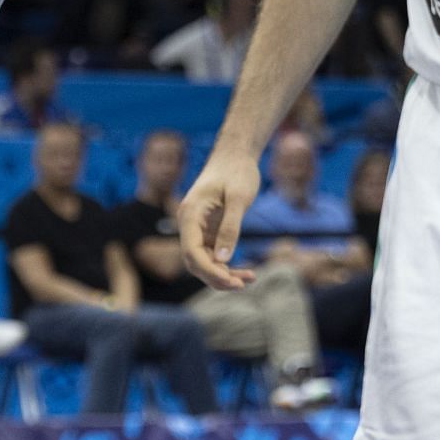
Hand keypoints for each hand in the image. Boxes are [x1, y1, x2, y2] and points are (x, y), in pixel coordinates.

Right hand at [178, 153, 260, 290]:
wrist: (236, 155)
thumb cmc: (237, 171)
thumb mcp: (238, 198)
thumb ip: (230, 227)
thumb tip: (224, 259)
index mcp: (190, 214)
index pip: (191, 251)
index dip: (209, 271)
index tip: (230, 281)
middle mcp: (189, 224)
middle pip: (195, 261)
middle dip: (217, 277)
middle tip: (242, 284)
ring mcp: (199, 229)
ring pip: (205, 261)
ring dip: (224, 275)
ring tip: (249, 279)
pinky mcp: (210, 231)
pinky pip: (215, 255)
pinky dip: (229, 266)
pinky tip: (248, 273)